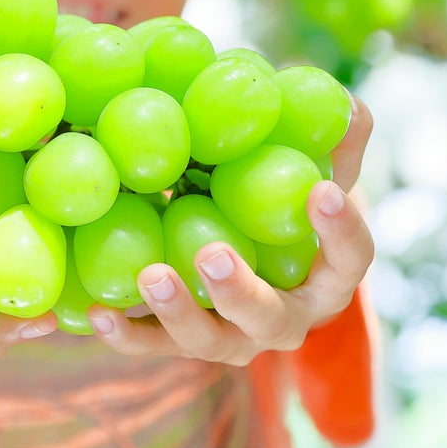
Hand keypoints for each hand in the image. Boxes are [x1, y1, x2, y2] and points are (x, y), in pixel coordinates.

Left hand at [88, 95, 377, 364]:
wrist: (252, 266)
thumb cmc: (288, 215)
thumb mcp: (315, 178)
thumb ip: (333, 145)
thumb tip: (348, 103)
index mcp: (328, 280)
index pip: (350, 261)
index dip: (341, 231)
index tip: (321, 190)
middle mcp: (282, 321)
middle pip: (270, 317)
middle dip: (240, 291)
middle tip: (211, 254)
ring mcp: (231, 339)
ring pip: (208, 339)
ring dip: (179, 311)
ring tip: (151, 276)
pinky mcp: (181, 342)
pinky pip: (152, 344)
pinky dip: (126, 332)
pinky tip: (96, 312)